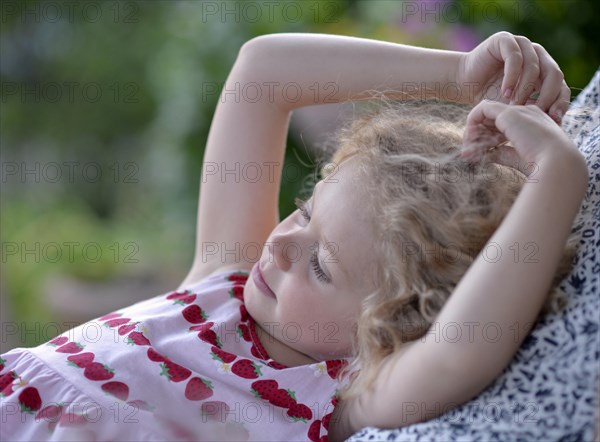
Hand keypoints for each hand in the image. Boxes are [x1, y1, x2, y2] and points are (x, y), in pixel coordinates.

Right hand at [456, 32, 569, 123]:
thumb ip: (533, 110)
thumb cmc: (488, 98)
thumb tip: (556, 123)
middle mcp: (536, 55)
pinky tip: (504, 93)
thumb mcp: (515, 107)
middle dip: (546, 95)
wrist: (464, 84)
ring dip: (524, 89)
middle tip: (535, 112)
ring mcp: (522, 45)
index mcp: (544, 70)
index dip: (560, 101)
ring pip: (534, 67)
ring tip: (513, 106)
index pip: (561, 85)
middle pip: (553, 73)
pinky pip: (515, 58)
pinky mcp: (505, 40)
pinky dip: (512, 78)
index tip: (553, 118)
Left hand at [461, 101, 580, 173]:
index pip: (503, 125)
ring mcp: (518, 111)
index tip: (479, 154)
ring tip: (467, 150)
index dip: (488, 138)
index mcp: (533, 123)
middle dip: (476, 134)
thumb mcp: (517, 158)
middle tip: (468, 153)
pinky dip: (471, 123)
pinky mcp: (508, 114)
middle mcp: (526, 113)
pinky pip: (481, 109)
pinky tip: (469, 140)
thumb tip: (481, 154)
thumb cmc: (541, 166)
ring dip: (472, 132)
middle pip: (492, 119)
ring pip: (485, 113)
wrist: (557, 163)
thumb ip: (499, 153)